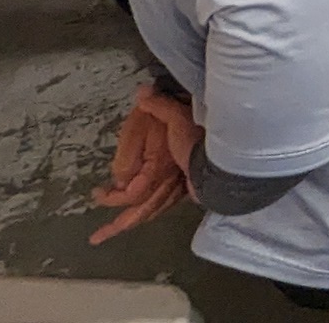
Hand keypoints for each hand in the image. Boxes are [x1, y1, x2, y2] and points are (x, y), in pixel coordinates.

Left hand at [89, 85, 195, 243]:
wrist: (232, 155)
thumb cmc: (201, 139)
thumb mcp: (179, 117)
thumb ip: (161, 106)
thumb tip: (142, 91)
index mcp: (157, 174)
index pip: (130, 195)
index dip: (112, 197)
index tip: (98, 193)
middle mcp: (165, 189)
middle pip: (138, 215)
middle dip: (116, 227)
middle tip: (96, 238)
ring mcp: (178, 192)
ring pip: (152, 214)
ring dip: (134, 223)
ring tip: (115, 232)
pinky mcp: (188, 190)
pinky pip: (166, 206)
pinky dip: (154, 213)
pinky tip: (151, 214)